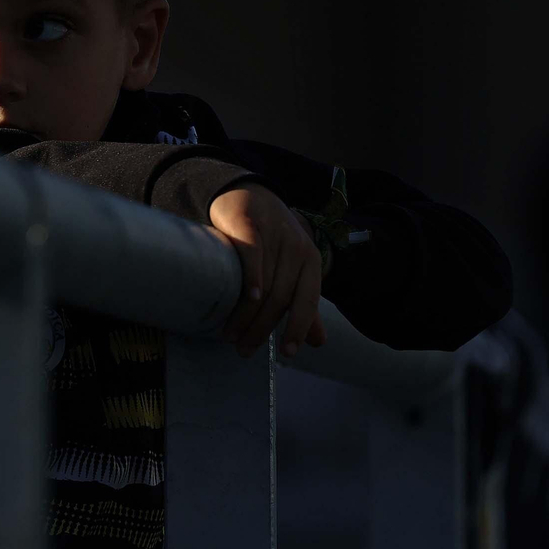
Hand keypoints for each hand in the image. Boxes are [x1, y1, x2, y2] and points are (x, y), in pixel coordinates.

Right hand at [207, 183, 327, 357]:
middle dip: (262, 329)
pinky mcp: (252, 226)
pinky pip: (254, 256)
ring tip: (230, 335)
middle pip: (281, 298)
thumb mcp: (292, 269)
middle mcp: (298, 249)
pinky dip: (252, 279)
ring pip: (266, 284)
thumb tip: (317, 342)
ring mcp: (276, 237)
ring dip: (247, 315)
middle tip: (243, 349)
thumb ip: (303, 304)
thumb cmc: (271, 239)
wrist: (248, 195)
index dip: (298, 327)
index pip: (308, 301)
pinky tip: (246, 298)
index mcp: (311, 262)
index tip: (286, 353)